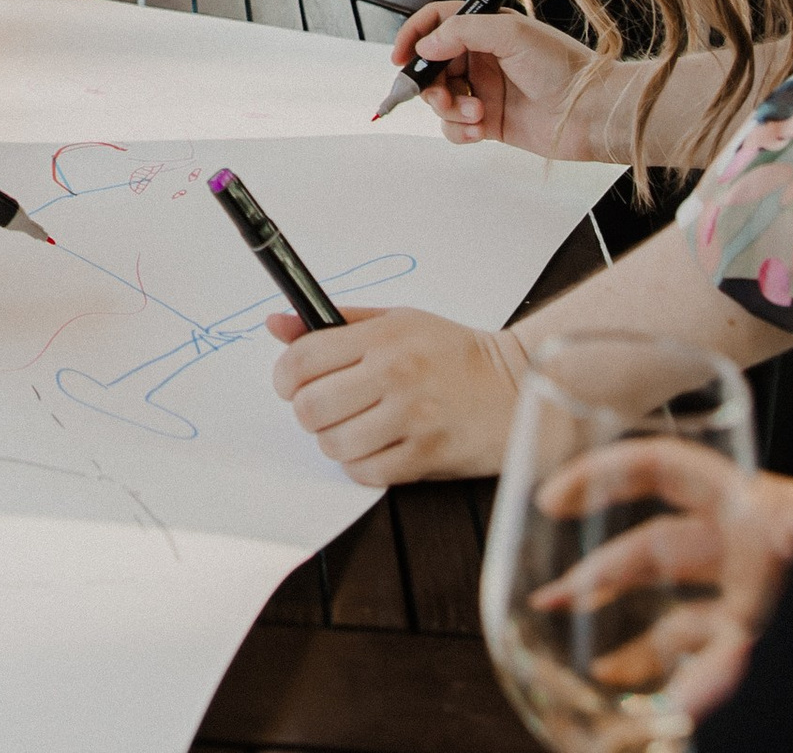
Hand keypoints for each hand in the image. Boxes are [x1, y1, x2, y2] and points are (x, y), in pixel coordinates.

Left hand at [268, 305, 528, 484]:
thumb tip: (276, 323)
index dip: (284, 376)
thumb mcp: (395, 320)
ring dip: (332, 440)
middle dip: (306, 411)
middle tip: (321, 407)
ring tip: (351, 427)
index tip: (289, 382)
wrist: (516, 386)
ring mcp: (411, 419)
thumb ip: (334, 321)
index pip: (303, 358)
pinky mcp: (427, 456)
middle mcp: (394, 376)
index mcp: (381, 339)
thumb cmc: (453, 352)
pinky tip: (373, 447)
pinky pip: (366, 472)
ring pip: (334, 443)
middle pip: (310, 406)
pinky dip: (359, 464)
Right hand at [390, 4, 607, 155]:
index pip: (437, 22)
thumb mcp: (510, 33)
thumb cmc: (565, 68)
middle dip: (428, 82)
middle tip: (438, 96)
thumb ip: (461, 32)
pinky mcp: (489, 121)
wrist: (593, 113)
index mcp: (486, 28)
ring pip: (440, 97)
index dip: (414, 35)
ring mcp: (484, 90)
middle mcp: (481, 57)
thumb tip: (426, 44)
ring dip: (448, 107)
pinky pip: (455, 126)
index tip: (401, 56)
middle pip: (431, 64)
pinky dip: (458, 130)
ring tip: (474, 114)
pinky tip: (477, 131)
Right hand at [528, 439, 792, 717]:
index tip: (553, 500)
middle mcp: (758, 544)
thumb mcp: (786, 633)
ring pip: (678, 601)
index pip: (664, 468)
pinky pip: (705, 641)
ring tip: (582, 661)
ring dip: (626, 629)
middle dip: (600, 573)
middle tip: (552, 594)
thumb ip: (718, 673)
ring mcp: (766, 590)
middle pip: (660, 543)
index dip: (600, 476)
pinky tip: (633, 691)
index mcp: (760, 515)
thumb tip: (652, 718)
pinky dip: (666, 665)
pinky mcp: (771, 632)